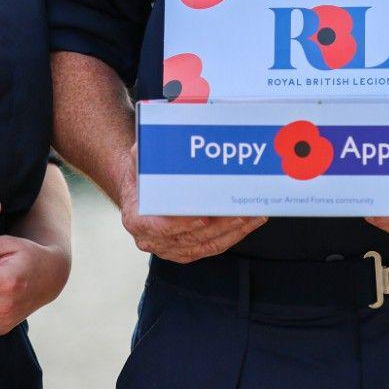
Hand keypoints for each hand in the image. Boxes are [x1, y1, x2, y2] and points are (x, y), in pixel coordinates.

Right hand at [114, 143, 264, 262]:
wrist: (140, 195)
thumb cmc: (141, 179)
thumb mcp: (138, 163)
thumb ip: (144, 152)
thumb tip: (159, 136)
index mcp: (137, 220)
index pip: (160, 227)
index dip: (182, 224)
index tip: (203, 215)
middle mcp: (153, 239)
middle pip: (191, 237)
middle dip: (218, 225)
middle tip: (239, 212)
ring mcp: (171, 248)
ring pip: (207, 245)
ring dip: (232, 231)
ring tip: (251, 215)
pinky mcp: (188, 251)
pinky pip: (214, 247)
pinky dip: (234, 235)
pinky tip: (250, 221)